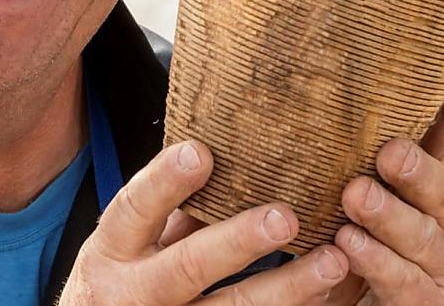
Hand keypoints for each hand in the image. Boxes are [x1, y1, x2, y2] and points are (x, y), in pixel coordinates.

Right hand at [59, 140, 348, 304]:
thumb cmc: (122, 280)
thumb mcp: (129, 246)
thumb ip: (168, 211)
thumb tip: (219, 153)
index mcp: (112, 250)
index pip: (134, 209)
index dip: (164, 182)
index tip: (201, 152)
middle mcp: (134, 291)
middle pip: (188, 266)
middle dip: (239, 241)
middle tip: (286, 217)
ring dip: (286, 287)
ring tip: (332, 261)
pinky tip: (327, 294)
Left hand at [324, 41, 443, 305]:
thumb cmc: (342, 243)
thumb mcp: (342, 192)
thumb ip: (343, 150)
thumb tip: (304, 79)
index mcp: (429, 185)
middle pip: (443, 187)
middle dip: (418, 168)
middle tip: (388, 152)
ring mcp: (439, 264)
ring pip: (423, 236)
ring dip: (390, 216)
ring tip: (355, 196)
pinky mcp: (425, 301)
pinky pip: (402, 280)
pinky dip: (376, 261)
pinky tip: (348, 243)